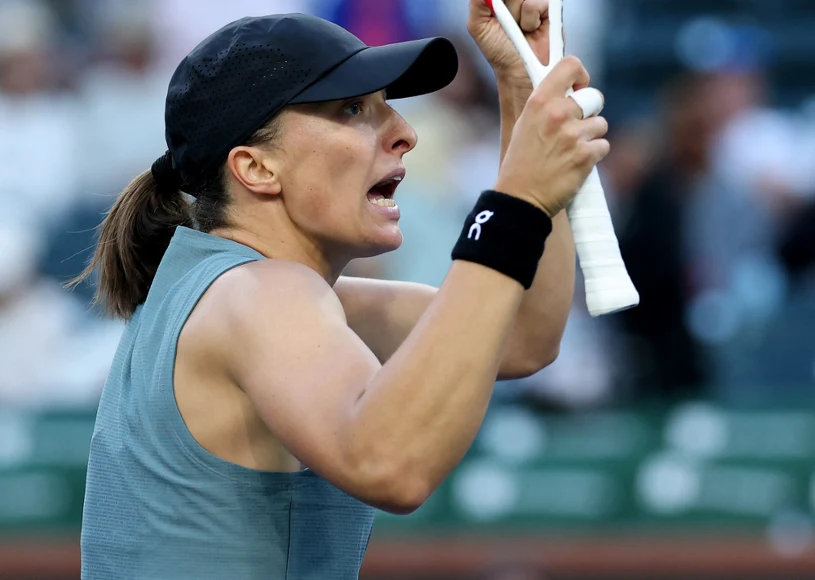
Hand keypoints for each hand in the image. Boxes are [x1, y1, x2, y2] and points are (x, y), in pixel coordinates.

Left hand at [467, 0, 552, 82]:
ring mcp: (533, 1)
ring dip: (517, 14)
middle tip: (505, 21)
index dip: (498, 1)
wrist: (520, 70)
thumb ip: (477, 3)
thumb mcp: (478, 26)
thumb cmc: (499, 51)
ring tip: (519, 28)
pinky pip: (537, 3)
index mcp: (498, 0)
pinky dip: (530, 19)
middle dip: (506, 7)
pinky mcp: (549, 8)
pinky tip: (531, 29)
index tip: (497, 10)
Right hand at [494, 57, 608, 217]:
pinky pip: (603, 146)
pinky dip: (593, 155)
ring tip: (572, 151)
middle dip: (589, 112)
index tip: (579, 88)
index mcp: (539, 102)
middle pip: (594, 97)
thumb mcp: (524, 125)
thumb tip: (571, 93)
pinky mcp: (586, 156)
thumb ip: (546, 106)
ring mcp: (573, 135)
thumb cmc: (520, 163)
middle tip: (576, 128)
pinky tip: (576, 163)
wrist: (520, 198)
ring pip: (601, 124)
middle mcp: (557, 114)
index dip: (581, 76)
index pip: (571, 65)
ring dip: (591, 137)